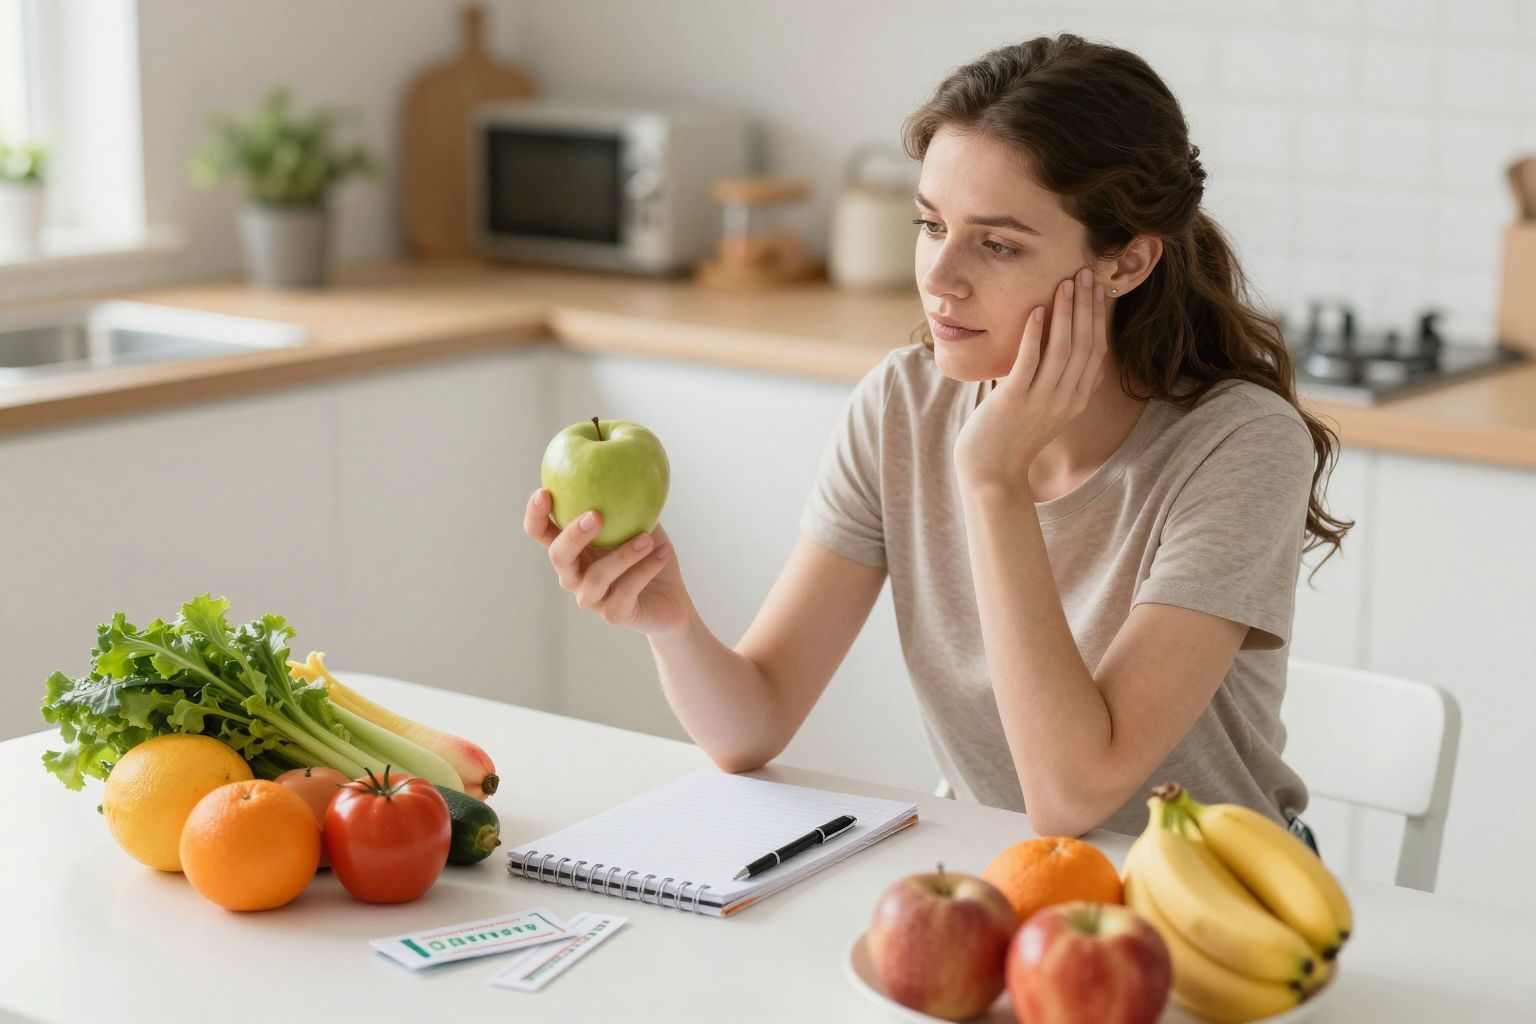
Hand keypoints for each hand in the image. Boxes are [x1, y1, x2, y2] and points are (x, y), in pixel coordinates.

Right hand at [523, 488, 691, 637]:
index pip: (541, 533)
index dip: (535, 515)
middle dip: (573, 535)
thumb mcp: (637, 518)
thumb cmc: (649, 552)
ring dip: (622, 555)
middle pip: (559, 557)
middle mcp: (574, 575)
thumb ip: (622, 495)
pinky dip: (645, 569)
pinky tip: (663, 552)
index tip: (544, 491)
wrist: (672, 599)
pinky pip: (625, 591)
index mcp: (572, 549)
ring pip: (595, 577)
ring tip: (647, 537)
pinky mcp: (614, 615)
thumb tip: (621, 452)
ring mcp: (591, 598)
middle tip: (597, 515)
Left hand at [952, 266, 1109, 491]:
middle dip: (1087, 306)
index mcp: (1076, 399)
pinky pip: (1030, 361)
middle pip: (1085, 344)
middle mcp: (1066, 399)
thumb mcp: (1045, 410)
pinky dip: (1036, 334)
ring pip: (1062, 349)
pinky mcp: (1015, 401)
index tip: (1098, 288)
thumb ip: (1059, 385)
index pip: (1096, 350)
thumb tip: (1064, 355)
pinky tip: (1037, 310)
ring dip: (1066, 312)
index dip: (1099, 317)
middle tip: (1086, 273)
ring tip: (1065, 283)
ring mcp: (1042, 401)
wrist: (992, 474)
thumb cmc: (1012, 438)